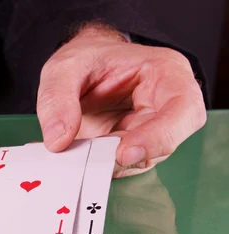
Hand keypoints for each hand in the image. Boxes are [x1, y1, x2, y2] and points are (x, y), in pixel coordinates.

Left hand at [36, 23, 206, 177]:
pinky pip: (118, 166)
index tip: (123, 152)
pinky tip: (75, 158)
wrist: (80, 67)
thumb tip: (57, 140)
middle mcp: (165, 105)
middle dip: (126, 156)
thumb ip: (57, 99)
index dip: (159, 136)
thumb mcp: (63, 68)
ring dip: (106, 164)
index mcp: (164, 73)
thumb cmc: (85, 58)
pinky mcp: (130, 148)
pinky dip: (96, 167)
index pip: (182, 109)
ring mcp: (149, 131)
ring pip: (139, 161)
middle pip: (164, 143)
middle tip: (90, 161)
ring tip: (75, 154)